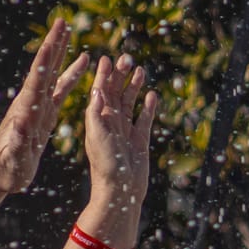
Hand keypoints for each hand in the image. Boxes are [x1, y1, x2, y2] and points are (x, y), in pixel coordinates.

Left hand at [0, 19, 92, 209]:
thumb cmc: (6, 170)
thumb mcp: (12, 160)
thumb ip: (16, 143)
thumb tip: (18, 125)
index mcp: (26, 109)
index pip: (39, 75)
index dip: (49, 53)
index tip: (58, 33)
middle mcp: (31, 102)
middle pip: (45, 67)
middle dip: (54, 44)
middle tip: (63, 21)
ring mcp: (38, 106)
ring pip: (53, 74)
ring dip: (62, 53)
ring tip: (70, 32)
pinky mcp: (44, 114)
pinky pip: (60, 90)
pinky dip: (71, 75)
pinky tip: (82, 64)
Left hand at [83, 54, 158, 224]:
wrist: (120, 190)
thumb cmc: (105, 164)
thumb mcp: (97, 135)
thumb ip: (97, 112)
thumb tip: (98, 88)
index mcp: (98, 119)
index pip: (100, 91)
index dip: (103, 75)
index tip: (106, 58)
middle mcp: (111, 123)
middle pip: (116, 93)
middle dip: (120, 76)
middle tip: (126, 59)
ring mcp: (126, 131)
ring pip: (130, 103)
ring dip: (133, 86)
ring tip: (139, 70)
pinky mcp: (140, 140)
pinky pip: (144, 119)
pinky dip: (148, 106)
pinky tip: (152, 95)